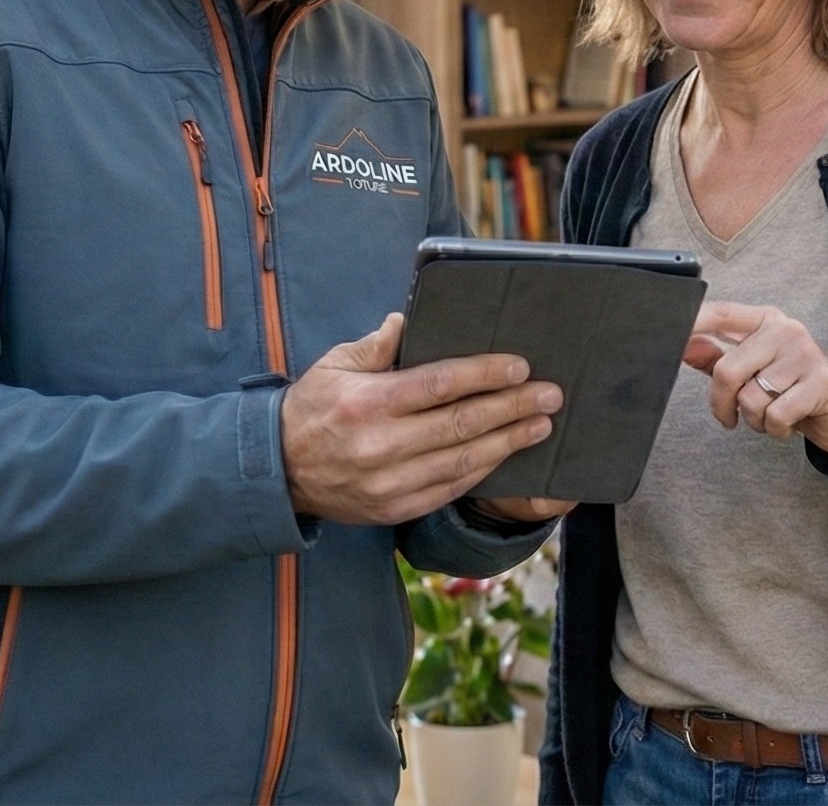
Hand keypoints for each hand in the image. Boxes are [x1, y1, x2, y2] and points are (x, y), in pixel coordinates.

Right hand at [282, 314, 564, 525]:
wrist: (278, 471)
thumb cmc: (311, 408)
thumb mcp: (335, 364)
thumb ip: (377, 344)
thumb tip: (411, 319)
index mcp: (367, 403)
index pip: (438, 385)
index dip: (483, 375)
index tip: (519, 366)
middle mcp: (380, 446)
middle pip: (460, 425)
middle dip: (512, 408)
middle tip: (549, 395)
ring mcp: (389, 483)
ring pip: (462, 462)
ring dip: (508, 443)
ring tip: (541, 426)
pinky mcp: (395, 509)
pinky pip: (450, 490)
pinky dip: (483, 471)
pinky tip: (507, 455)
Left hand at [682, 301, 827, 455]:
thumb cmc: (791, 388)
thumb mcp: (754, 370)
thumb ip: (718, 358)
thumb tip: (683, 346)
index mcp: (766, 320)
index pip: (723, 314)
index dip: (694, 322)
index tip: (670, 333)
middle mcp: (786, 330)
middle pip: (727, 370)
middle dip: (722, 404)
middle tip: (730, 416)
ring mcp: (805, 354)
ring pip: (750, 398)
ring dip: (754, 420)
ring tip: (771, 415)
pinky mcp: (821, 382)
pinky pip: (775, 415)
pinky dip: (774, 430)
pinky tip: (787, 424)